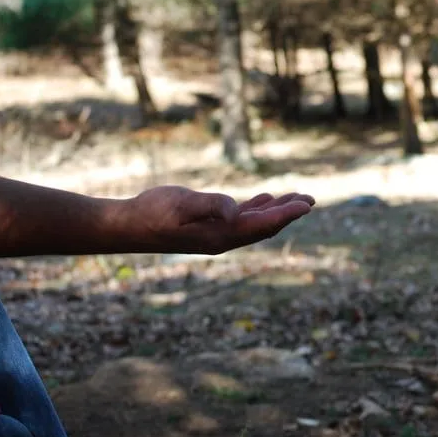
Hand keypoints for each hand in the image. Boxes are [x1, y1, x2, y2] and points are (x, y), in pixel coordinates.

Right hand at [117, 186, 314, 254]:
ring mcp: (216, 233)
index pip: (262, 225)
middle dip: (288, 213)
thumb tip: (234, 209)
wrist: (127, 225)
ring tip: (297, 198)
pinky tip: (265, 199)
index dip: (286, 214)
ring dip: (276, 210)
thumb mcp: (181, 204)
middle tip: (310, 199)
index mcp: (220, 235)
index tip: (307, 204)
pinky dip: (257, 208)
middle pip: (265, 225)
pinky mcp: (208, 226)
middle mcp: (222, 238)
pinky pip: (241, 218)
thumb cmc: (151, 212)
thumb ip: (209, 205)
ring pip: (255, 222)